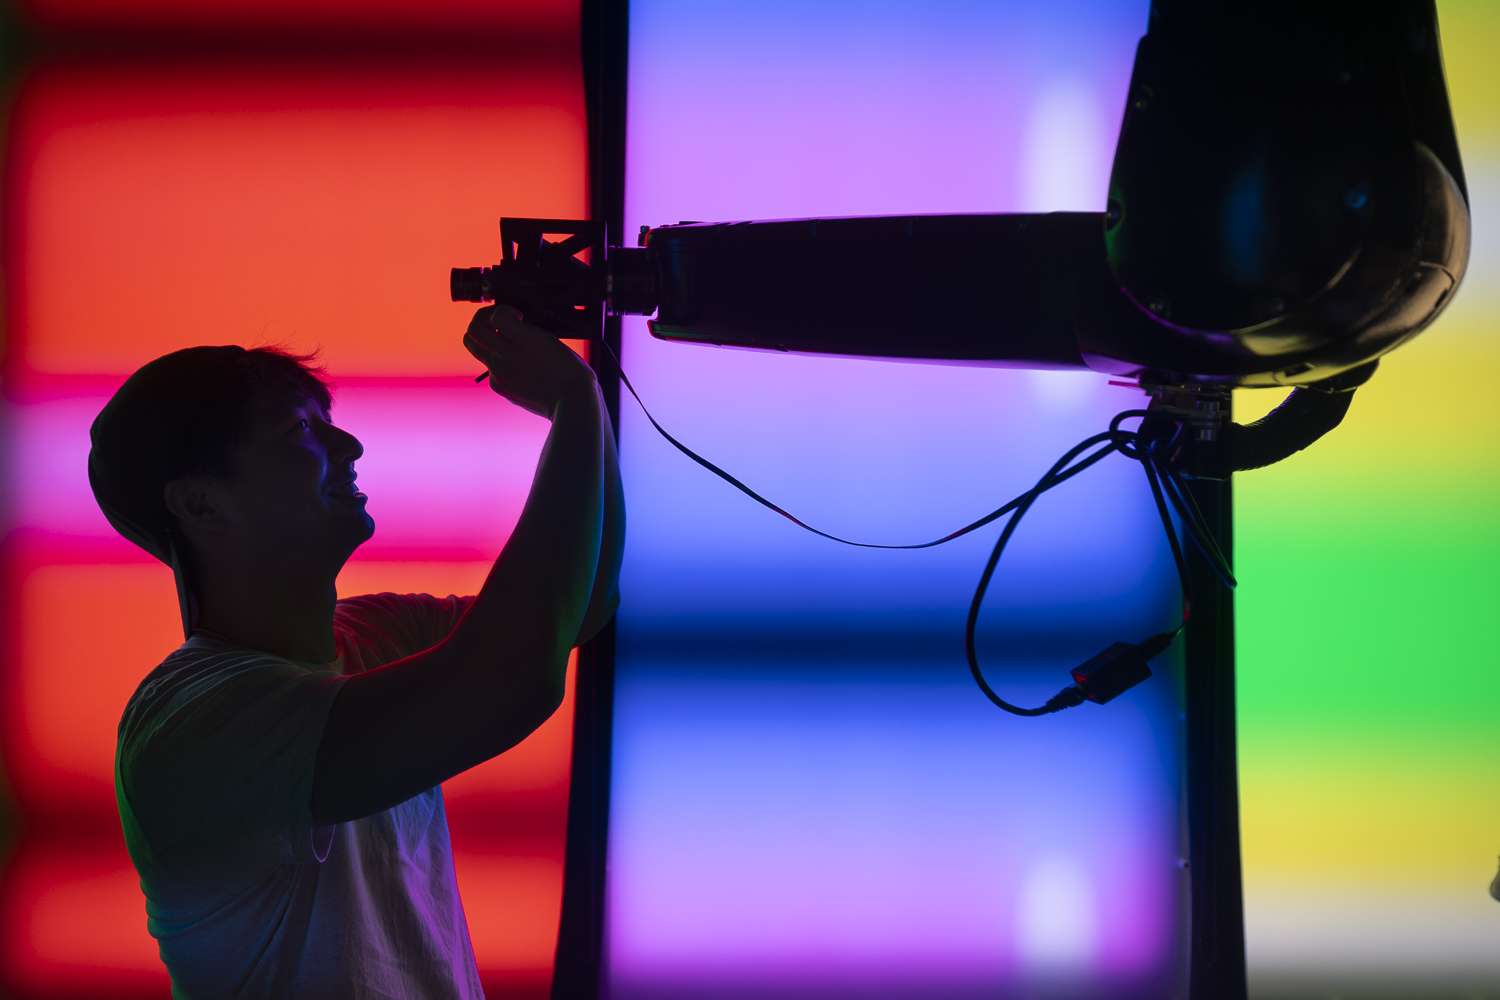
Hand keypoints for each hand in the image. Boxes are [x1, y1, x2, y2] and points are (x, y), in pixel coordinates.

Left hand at [464, 305, 597, 418]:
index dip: (504, 310)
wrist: (570, 401)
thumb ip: (525, 332)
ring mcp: (499, 373)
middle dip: (482, 319)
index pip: (496, 315)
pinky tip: (516, 365)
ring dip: (483, 339)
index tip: (515, 315)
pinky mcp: (498, 386)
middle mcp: (506, 356)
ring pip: (474, 347)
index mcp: (524, 340)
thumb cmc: (569, 370)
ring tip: (501, 342)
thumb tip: (510, 328)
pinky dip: (498, 362)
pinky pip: (488, 368)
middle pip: (472, 330)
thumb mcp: (549, 339)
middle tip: (496, 322)